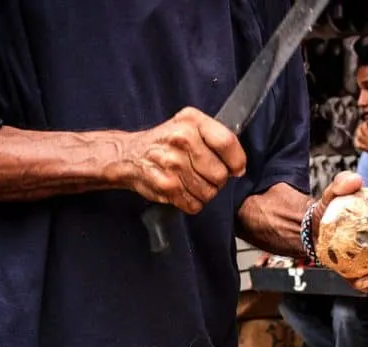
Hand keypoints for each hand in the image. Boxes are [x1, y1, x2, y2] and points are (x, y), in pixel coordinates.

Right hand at [120, 107, 246, 214]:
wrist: (129, 155)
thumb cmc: (164, 142)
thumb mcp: (188, 126)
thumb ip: (216, 139)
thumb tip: (239, 168)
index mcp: (191, 121)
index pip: (227, 143)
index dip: (236, 161)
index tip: (236, 169)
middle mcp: (182, 139)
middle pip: (220, 174)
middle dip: (217, 180)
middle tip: (204, 175)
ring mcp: (173, 163)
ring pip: (208, 192)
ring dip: (203, 193)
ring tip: (191, 182)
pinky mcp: (166, 185)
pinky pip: (194, 204)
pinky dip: (191, 202)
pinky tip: (183, 191)